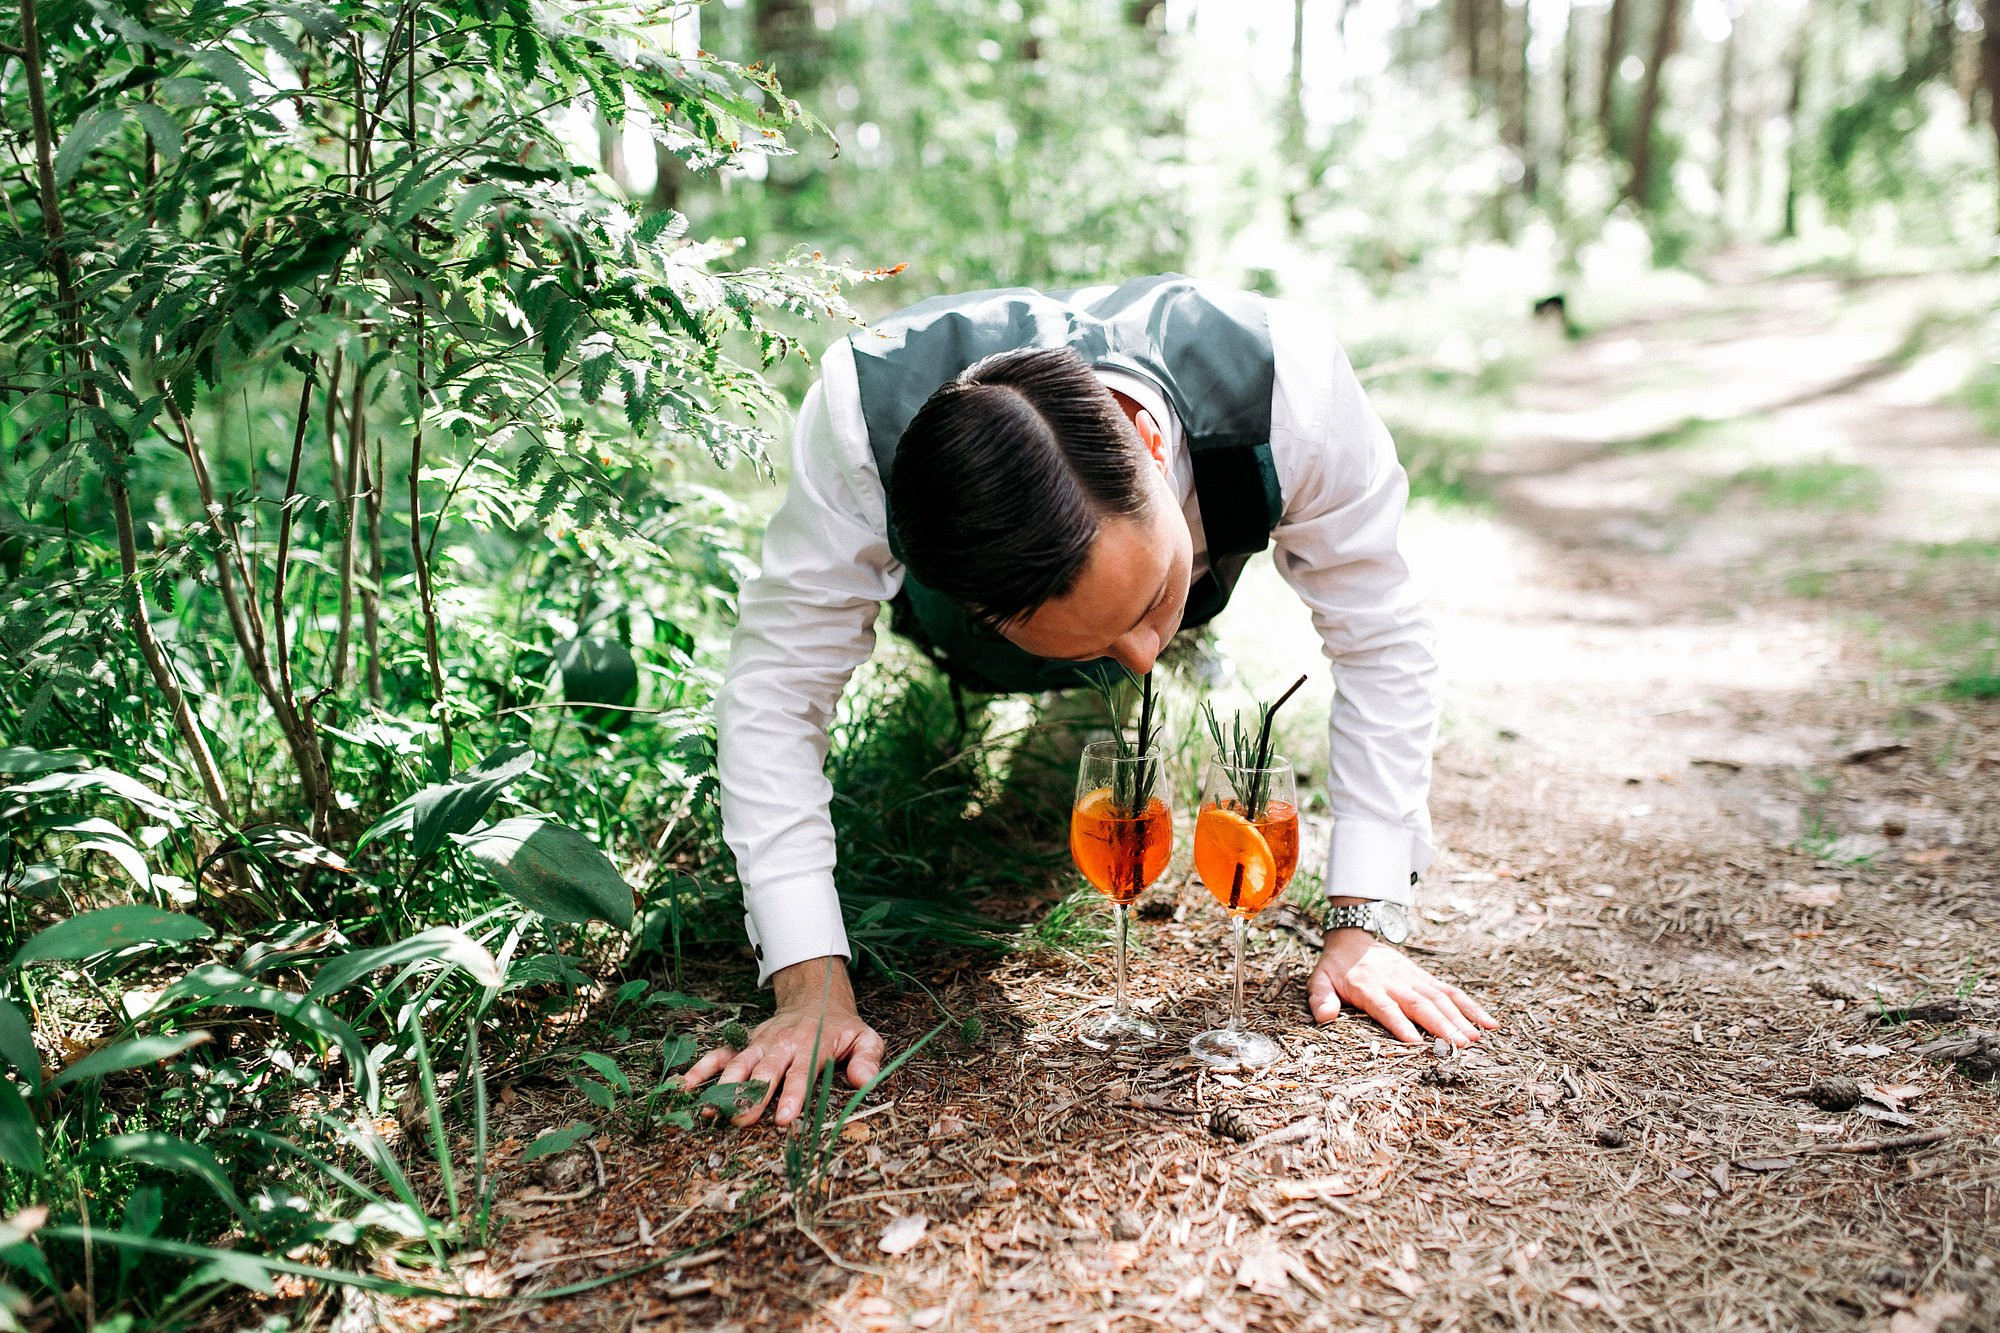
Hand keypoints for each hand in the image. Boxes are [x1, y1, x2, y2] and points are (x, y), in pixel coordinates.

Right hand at [680, 956, 886, 1127]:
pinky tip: (685, 1086)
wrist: (815, 998)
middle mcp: (782, 1044)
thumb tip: (864, 1080)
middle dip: (752, 1096)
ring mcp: (760, 1044)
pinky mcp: (746, 1044)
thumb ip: (868, 1058)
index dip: (792, 1095)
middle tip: (742, 1120)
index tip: (784, 1118)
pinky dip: (701, 1068)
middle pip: (764, 1071)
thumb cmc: (841, 1028)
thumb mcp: (865, 1037)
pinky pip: (720, 1054)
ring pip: (739, 1064)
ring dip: (724, 1087)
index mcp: (812, 1045)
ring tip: (711, 1111)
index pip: (801, 1072)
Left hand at [1307, 927, 1498, 1047]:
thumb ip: (1320, 997)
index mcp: (1368, 987)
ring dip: (1459, 1019)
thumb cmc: (1336, 969)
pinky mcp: (1427, 979)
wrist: (1354, 939)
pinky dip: (1471, 1007)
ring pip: (1440, 999)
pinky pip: (1452, 992)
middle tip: (1458, 1047)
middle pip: (1420, 1005)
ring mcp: (1414, 980)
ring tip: (1475, 1039)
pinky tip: (1490, 1023)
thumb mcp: (1319, 980)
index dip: (1399, 1024)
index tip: (1416, 1043)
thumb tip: (1325, 1017)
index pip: (1386, 1007)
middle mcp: (1395, 982)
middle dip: (1440, 1026)